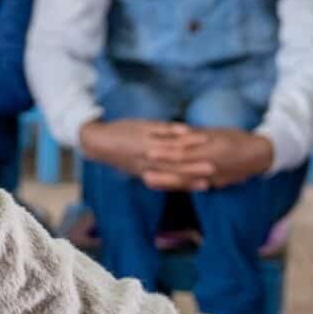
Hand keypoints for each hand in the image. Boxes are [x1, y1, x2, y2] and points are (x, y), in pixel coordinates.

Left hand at [79, 119, 206, 185]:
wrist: (98, 142)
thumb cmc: (121, 157)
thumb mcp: (139, 169)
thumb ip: (157, 173)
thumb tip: (176, 177)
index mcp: (148, 172)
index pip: (173, 179)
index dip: (190, 181)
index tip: (208, 184)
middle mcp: (147, 161)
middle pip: (174, 165)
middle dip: (195, 166)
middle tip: (214, 167)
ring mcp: (144, 144)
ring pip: (169, 146)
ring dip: (189, 145)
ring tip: (208, 143)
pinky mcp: (140, 130)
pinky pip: (159, 130)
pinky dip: (173, 130)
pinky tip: (187, 129)